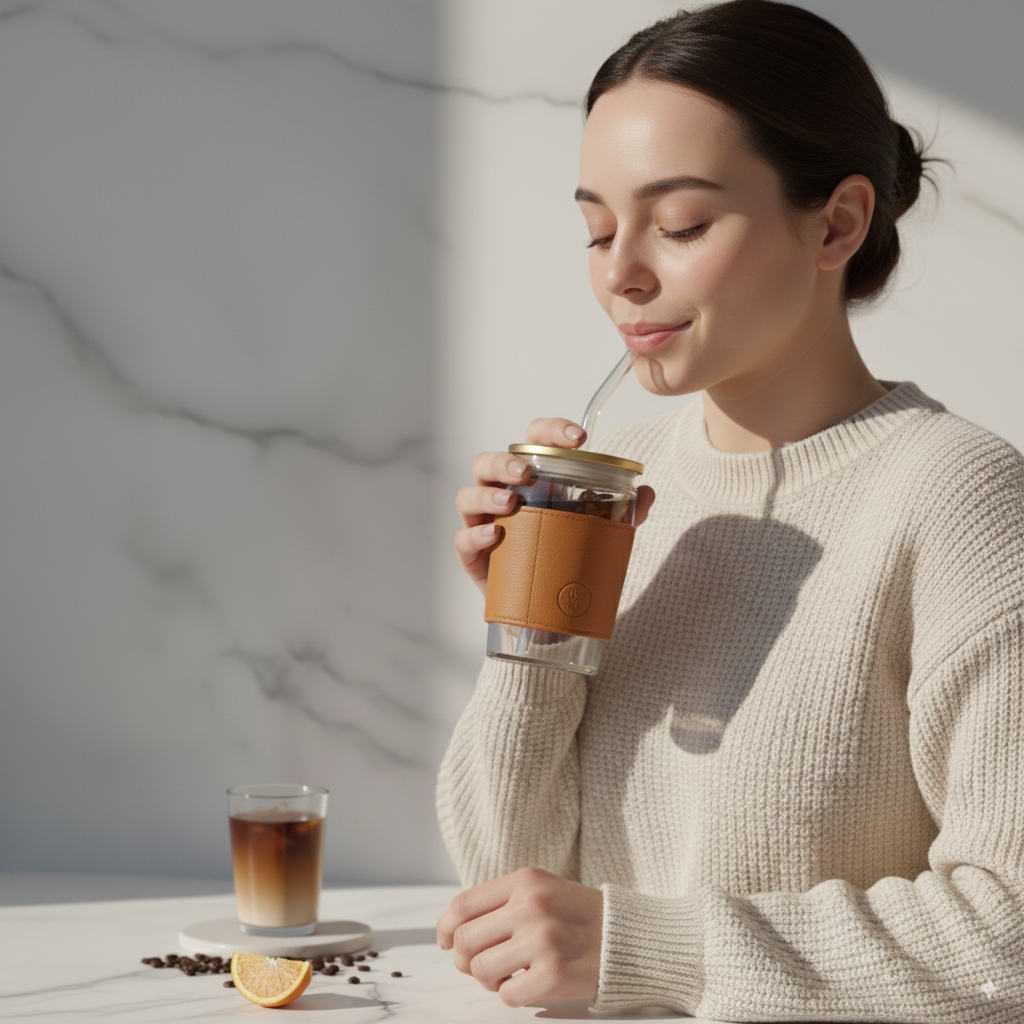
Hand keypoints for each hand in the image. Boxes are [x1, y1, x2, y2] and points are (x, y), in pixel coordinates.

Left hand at [436, 867, 603, 1007]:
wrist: (628, 938)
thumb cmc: (579, 916)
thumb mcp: (542, 889)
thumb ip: (502, 902)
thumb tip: (453, 928)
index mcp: (526, 882)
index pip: (463, 905)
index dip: (445, 928)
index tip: (445, 941)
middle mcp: (532, 906)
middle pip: (465, 941)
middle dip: (465, 959)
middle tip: (481, 964)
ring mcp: (543, 940)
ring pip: (480, 970)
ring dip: (489, 980)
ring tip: (508, 974)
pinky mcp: (554, 974)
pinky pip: (507, 996)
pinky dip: (512, 996)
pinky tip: (528, 984)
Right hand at [454, 418, 655, 595]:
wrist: (547, 611)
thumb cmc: (564, 556)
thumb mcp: (597, 532)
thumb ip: (622, 513)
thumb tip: (647, 493)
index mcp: (531, 480)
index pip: (533, 442)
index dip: (552, 432)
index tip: (579, 439)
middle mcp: (502, 494)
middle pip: (488, 462)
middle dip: (504, 462)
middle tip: (527, 474)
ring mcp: (483, 523)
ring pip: (468, 495)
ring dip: (487, 494)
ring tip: (510, 503)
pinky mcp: (474, 557)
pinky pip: (463, 540)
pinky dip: (475, 534)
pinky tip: (494, 535)